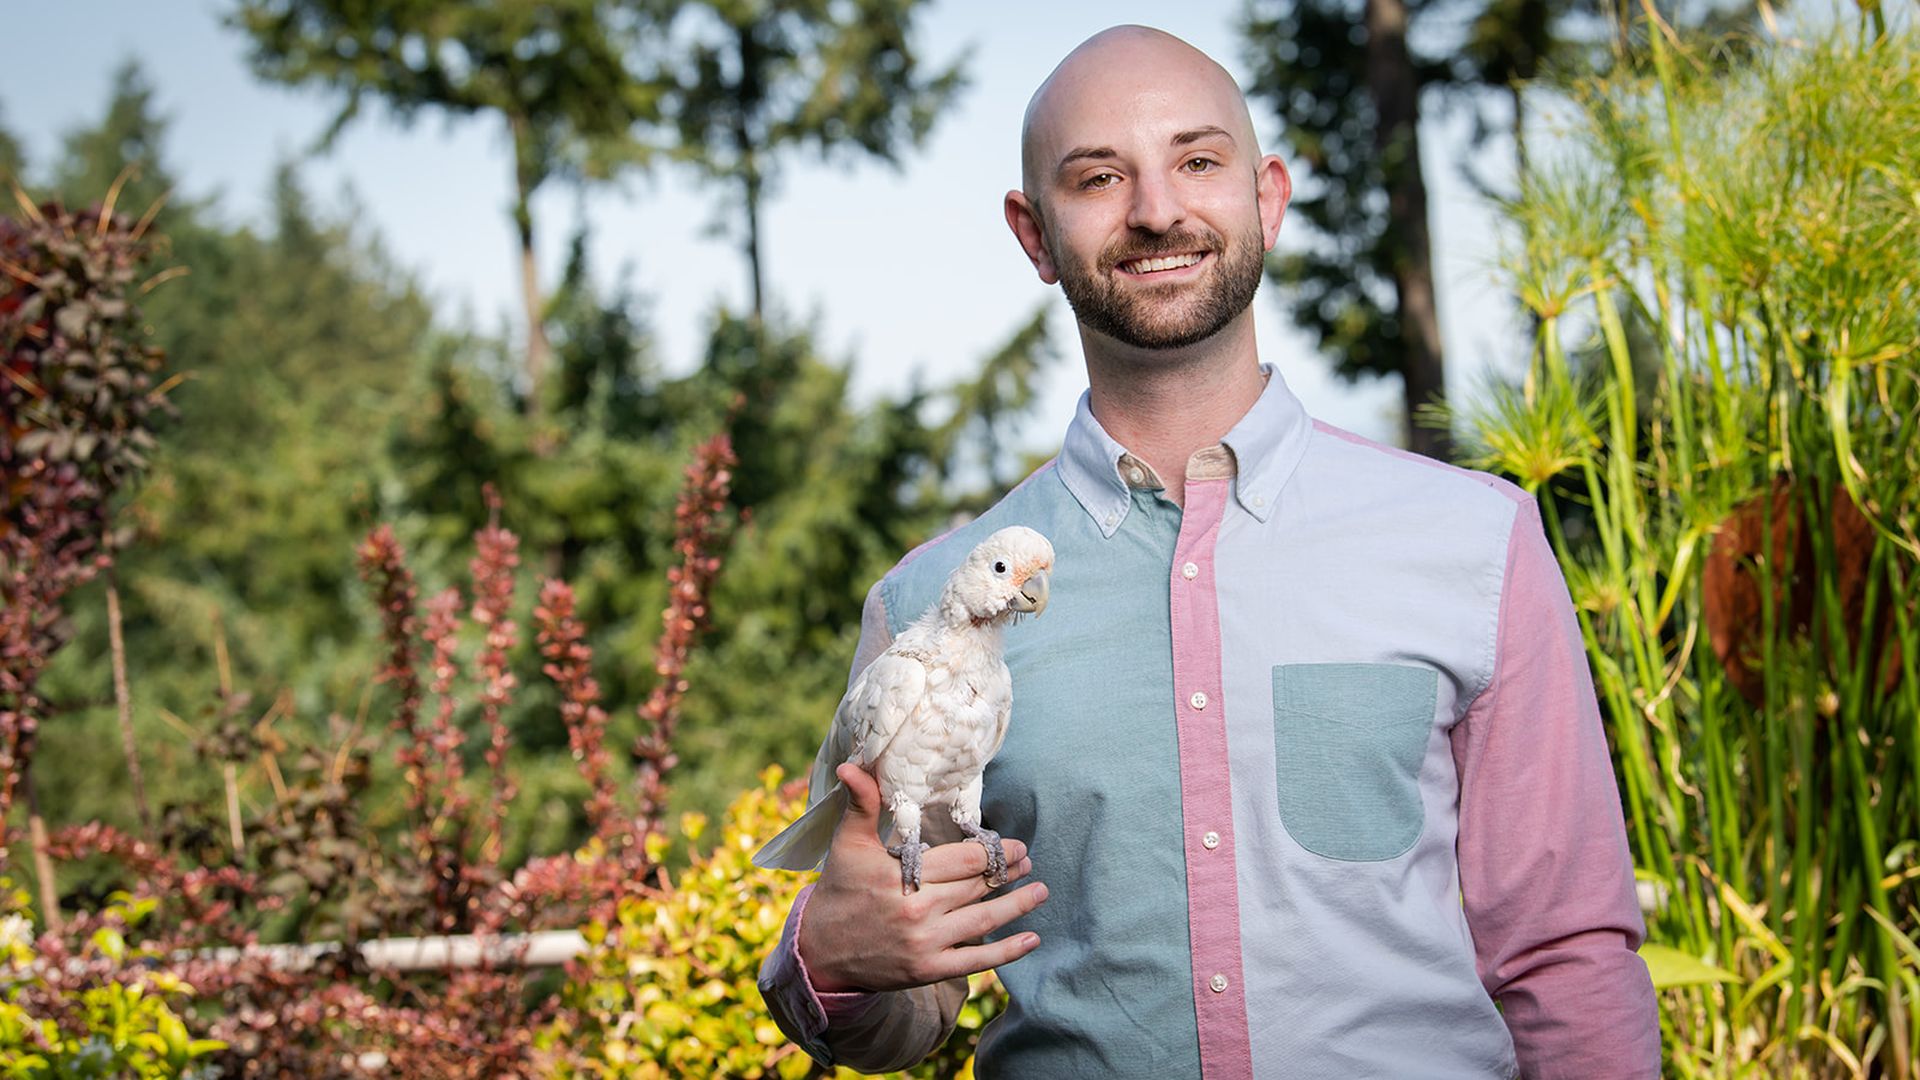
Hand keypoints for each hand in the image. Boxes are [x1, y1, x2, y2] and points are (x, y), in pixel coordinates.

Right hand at [798, 763, 1047, 992]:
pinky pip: (975, 960)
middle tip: (1029, 861)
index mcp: (902, 875)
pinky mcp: (927, 970)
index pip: (962, 859)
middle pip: (976, 886)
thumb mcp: (847, 843)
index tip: (1016, 844)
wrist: (820, 950)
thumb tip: (851, 766)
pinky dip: (1007, 952)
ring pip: (983, 920)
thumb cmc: (839, 889)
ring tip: (1040, 890)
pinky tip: (1032, 939)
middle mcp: (918, 910)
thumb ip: (861, 804)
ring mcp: (925, 943)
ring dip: (1016, 905)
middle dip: (1007, 872)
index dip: (994, 851)